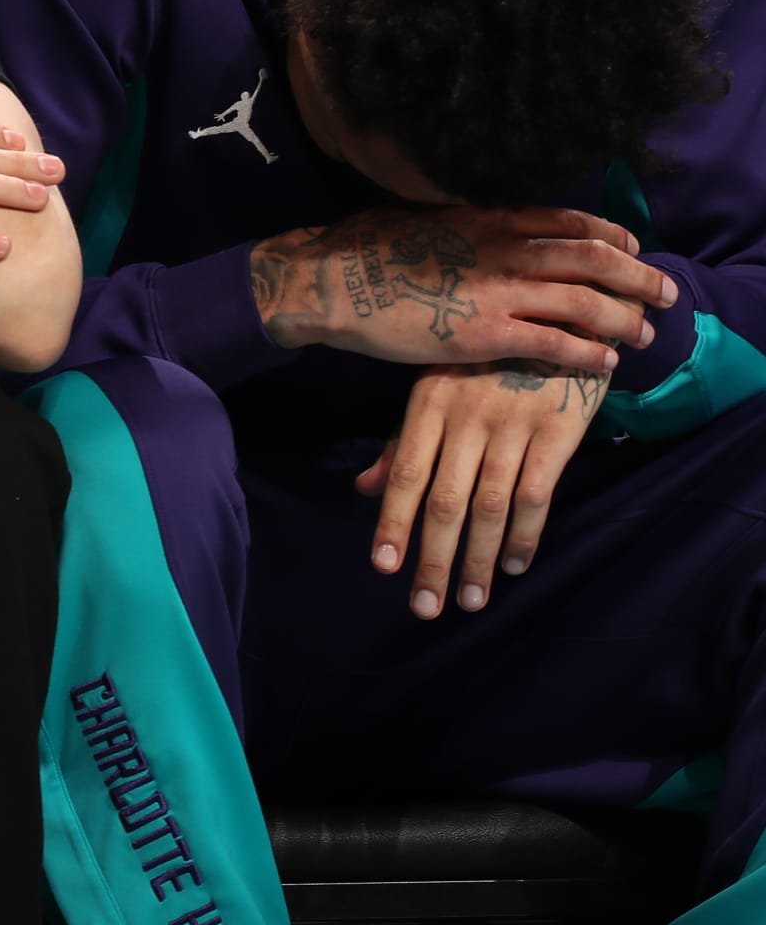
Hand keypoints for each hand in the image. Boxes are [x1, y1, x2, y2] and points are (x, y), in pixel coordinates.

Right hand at [249, 204, 674, 376]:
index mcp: (488, 218)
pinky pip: (553, 344)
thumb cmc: (364, 247)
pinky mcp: (483, 335)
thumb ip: (459, 221)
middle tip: (666, 291)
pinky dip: (587, 351)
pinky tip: (606, 362)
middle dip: (638, 275)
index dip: (610, 234)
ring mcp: (496, 292)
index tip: (631, 246)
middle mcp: (503, 249)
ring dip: (624, 317)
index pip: (569, 221)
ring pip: (584, 301)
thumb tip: (471, 220)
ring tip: (645, 332)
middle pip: (592, 258)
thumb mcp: (421, 216)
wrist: (330, 280)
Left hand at [356, 360, 610, 617]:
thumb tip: (364, 489)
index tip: (383, 567)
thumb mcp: (437, 388)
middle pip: (445, 500)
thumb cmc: (488, 362)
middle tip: (425, 607)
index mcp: (429, 403)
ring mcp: (513, 423)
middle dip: (433, 559)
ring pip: (489, 505)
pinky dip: (524, 535)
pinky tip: (512, 564)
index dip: (394, 522)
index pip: (405, 473)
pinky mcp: (558, 430)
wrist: (560, 317)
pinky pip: (536, 494)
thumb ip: (404, 443)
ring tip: (469, 601)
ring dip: (478, 559)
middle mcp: (466, 416)